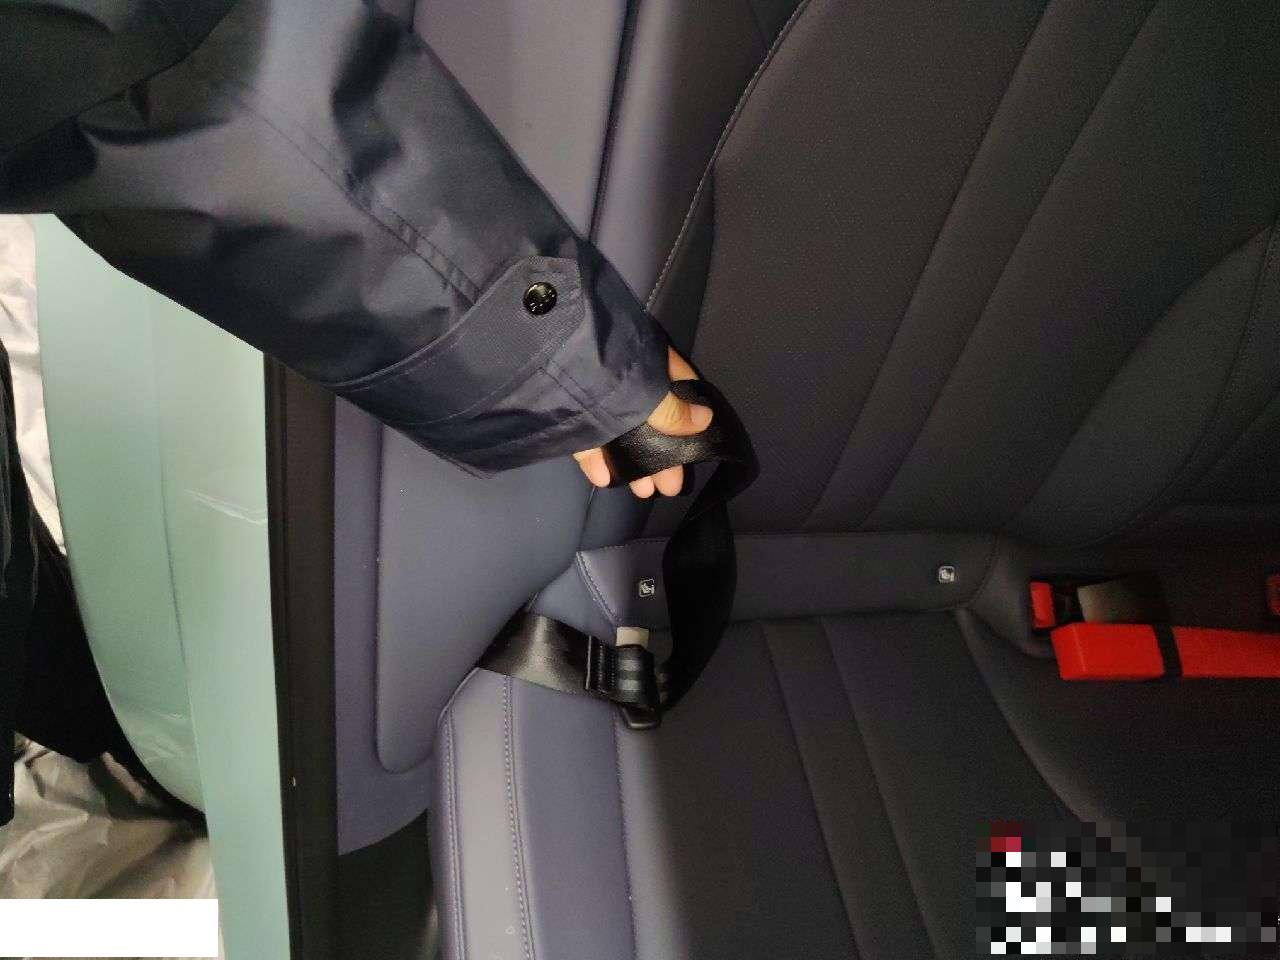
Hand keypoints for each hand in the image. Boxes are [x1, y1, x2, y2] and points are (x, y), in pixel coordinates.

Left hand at [573, 347, 713, 497]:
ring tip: (643, 490)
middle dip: (661, 454)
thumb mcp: (648, 392)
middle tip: (669, 486)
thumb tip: (705, 420)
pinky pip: (587, 434)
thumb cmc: (606, 369)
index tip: (697, 450)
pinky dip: (596, 457)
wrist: (544, 358)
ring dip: (632, 461)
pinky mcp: (570, 409)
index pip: (681, 390)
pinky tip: (604, 478)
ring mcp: (597, 393)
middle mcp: (626, 376)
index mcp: (651, 362)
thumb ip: (673, 410)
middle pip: (651, 418)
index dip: (691, 421)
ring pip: (621, 431)